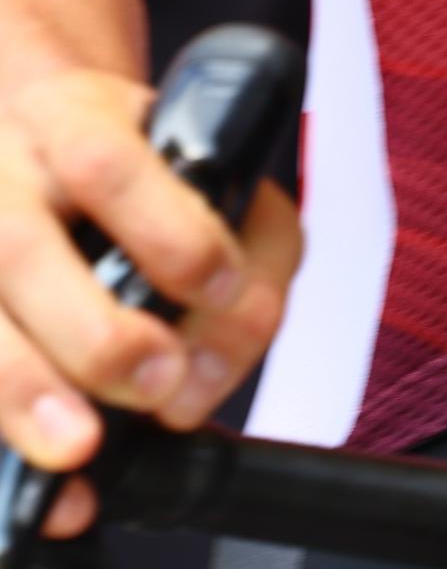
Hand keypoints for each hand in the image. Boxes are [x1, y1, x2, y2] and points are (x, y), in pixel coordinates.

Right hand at [0, 66, 300, 540]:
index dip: (168, 231)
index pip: (109, 162)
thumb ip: (255, 243)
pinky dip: (0, 446)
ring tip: (79, 447)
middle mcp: (2, 180)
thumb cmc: (136, 166)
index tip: (218, 285)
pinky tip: (49, 491)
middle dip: (95, 332)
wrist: (37, 144)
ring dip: (25, 393)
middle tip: (159, 379)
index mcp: (75, 122)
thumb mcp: (213, 164)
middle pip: (20, 251)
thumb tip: (226, 346)